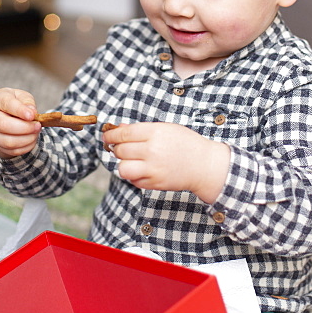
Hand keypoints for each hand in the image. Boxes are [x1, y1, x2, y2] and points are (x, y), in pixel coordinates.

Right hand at [0, 88, 40, 158]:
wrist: (5, 115)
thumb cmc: (16, 103)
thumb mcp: (22, 97)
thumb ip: (27, 102)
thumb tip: (32, 112)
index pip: (6, 104)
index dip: (20, 110)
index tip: (32, 115)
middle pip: (3, 125)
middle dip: (24, 128)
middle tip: (38, 126)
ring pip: (7, 141)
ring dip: (26, 139)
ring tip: (36, 133)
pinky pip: (11, 151)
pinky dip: (25, 147)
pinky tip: (31, 139)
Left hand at [103, 121, 229, 202]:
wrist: (204, 165)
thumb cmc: (186, 143)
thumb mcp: (166, 129)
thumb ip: (141, 129)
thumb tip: (118, 128)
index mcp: (155, 132)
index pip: (123, 134)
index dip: (111, 135)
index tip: (107, 136)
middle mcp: (152, 150)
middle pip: (120, 151)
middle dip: (117, 149)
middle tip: (121, 148)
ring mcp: (153, 168)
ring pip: (123, 168)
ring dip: (123, 164)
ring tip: (131, 161)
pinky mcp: (155, 183)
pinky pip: (134, 181)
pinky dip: (134, 176)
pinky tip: (143, 170)